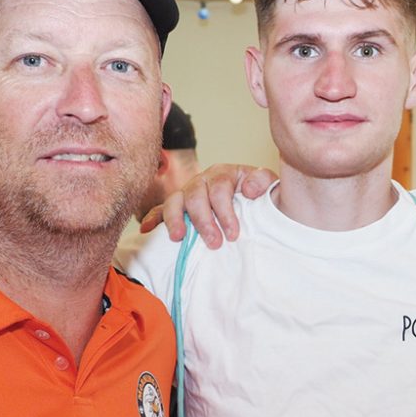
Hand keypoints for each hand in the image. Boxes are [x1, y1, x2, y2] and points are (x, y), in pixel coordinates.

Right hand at [139, 164, 276, 247]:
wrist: (253, 201)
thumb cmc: (258, 195)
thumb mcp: (268, 185)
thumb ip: (263, 181)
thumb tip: (248, 189)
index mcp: (223, 173)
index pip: (219, 189)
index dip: (225, 211)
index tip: (234, 234)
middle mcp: (202, 180)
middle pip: (195, 196)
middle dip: (204, 221)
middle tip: (215, 243)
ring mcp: (187, 193)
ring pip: (174, 201)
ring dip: (175, 219)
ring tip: (178, 238)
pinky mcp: (178, 207)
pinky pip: (160, 210)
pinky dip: (153, 219)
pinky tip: (147, 230)